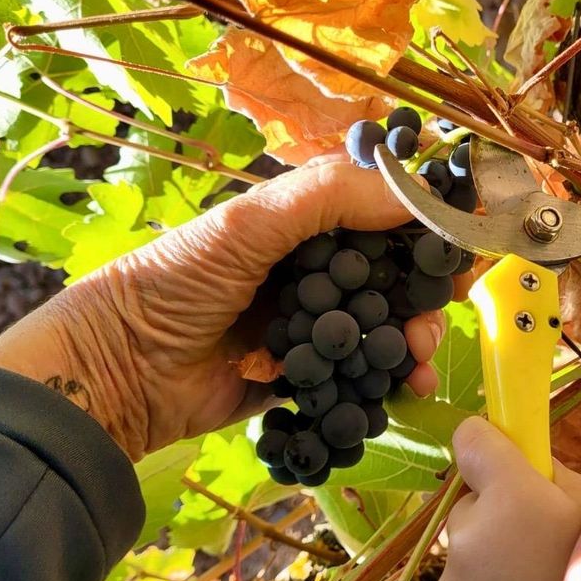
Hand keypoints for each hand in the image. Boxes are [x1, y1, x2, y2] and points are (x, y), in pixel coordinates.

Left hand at [0, 152, 445, 458]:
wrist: (121, 373)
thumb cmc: (179, 282)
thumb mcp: (251, 224)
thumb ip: (329, 198)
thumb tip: (417, 191)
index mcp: (301, 226)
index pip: (376, 217)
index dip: (420, 228)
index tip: (459, 242)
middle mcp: (312, 274)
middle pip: (390, 279)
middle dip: (423, 295)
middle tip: (439, 313)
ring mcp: (310, 329)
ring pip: (381, 330)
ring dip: (411, 341)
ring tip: (418, 359)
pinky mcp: (305, 379)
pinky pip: (359, 378)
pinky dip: (388, 384)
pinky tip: (406, 390)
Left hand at [435, 417, 580, 580]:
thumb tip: (567, 483)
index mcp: (512, 500)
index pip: (475, 437)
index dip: (498, 438)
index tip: (517, 446)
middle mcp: (468, 536)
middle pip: (484, 498)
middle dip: (515, 509)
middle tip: (563, 542)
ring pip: (478, 547)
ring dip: (505, 555)